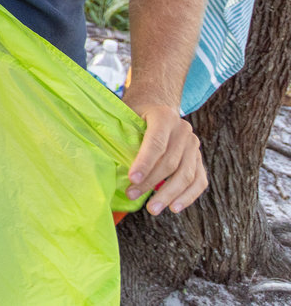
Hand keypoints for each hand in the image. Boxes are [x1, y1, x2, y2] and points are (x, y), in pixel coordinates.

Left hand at [124, 99, 206, 214]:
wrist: (158, 101)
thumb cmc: (136, 112)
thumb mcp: (126, 114)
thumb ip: (122, 134)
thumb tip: (111, 163)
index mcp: (164, 116)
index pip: (156, 143)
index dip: (144, 163)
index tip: (131, 179)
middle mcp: (183, 130)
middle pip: (170, 162)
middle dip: (151, 182)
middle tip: (132, 195)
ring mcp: (194, 144)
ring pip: (186, 174)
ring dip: (169, 195)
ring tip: (152, 209)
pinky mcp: (199, 158)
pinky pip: (199, 180)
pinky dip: (188, 196)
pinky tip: (174, 207)